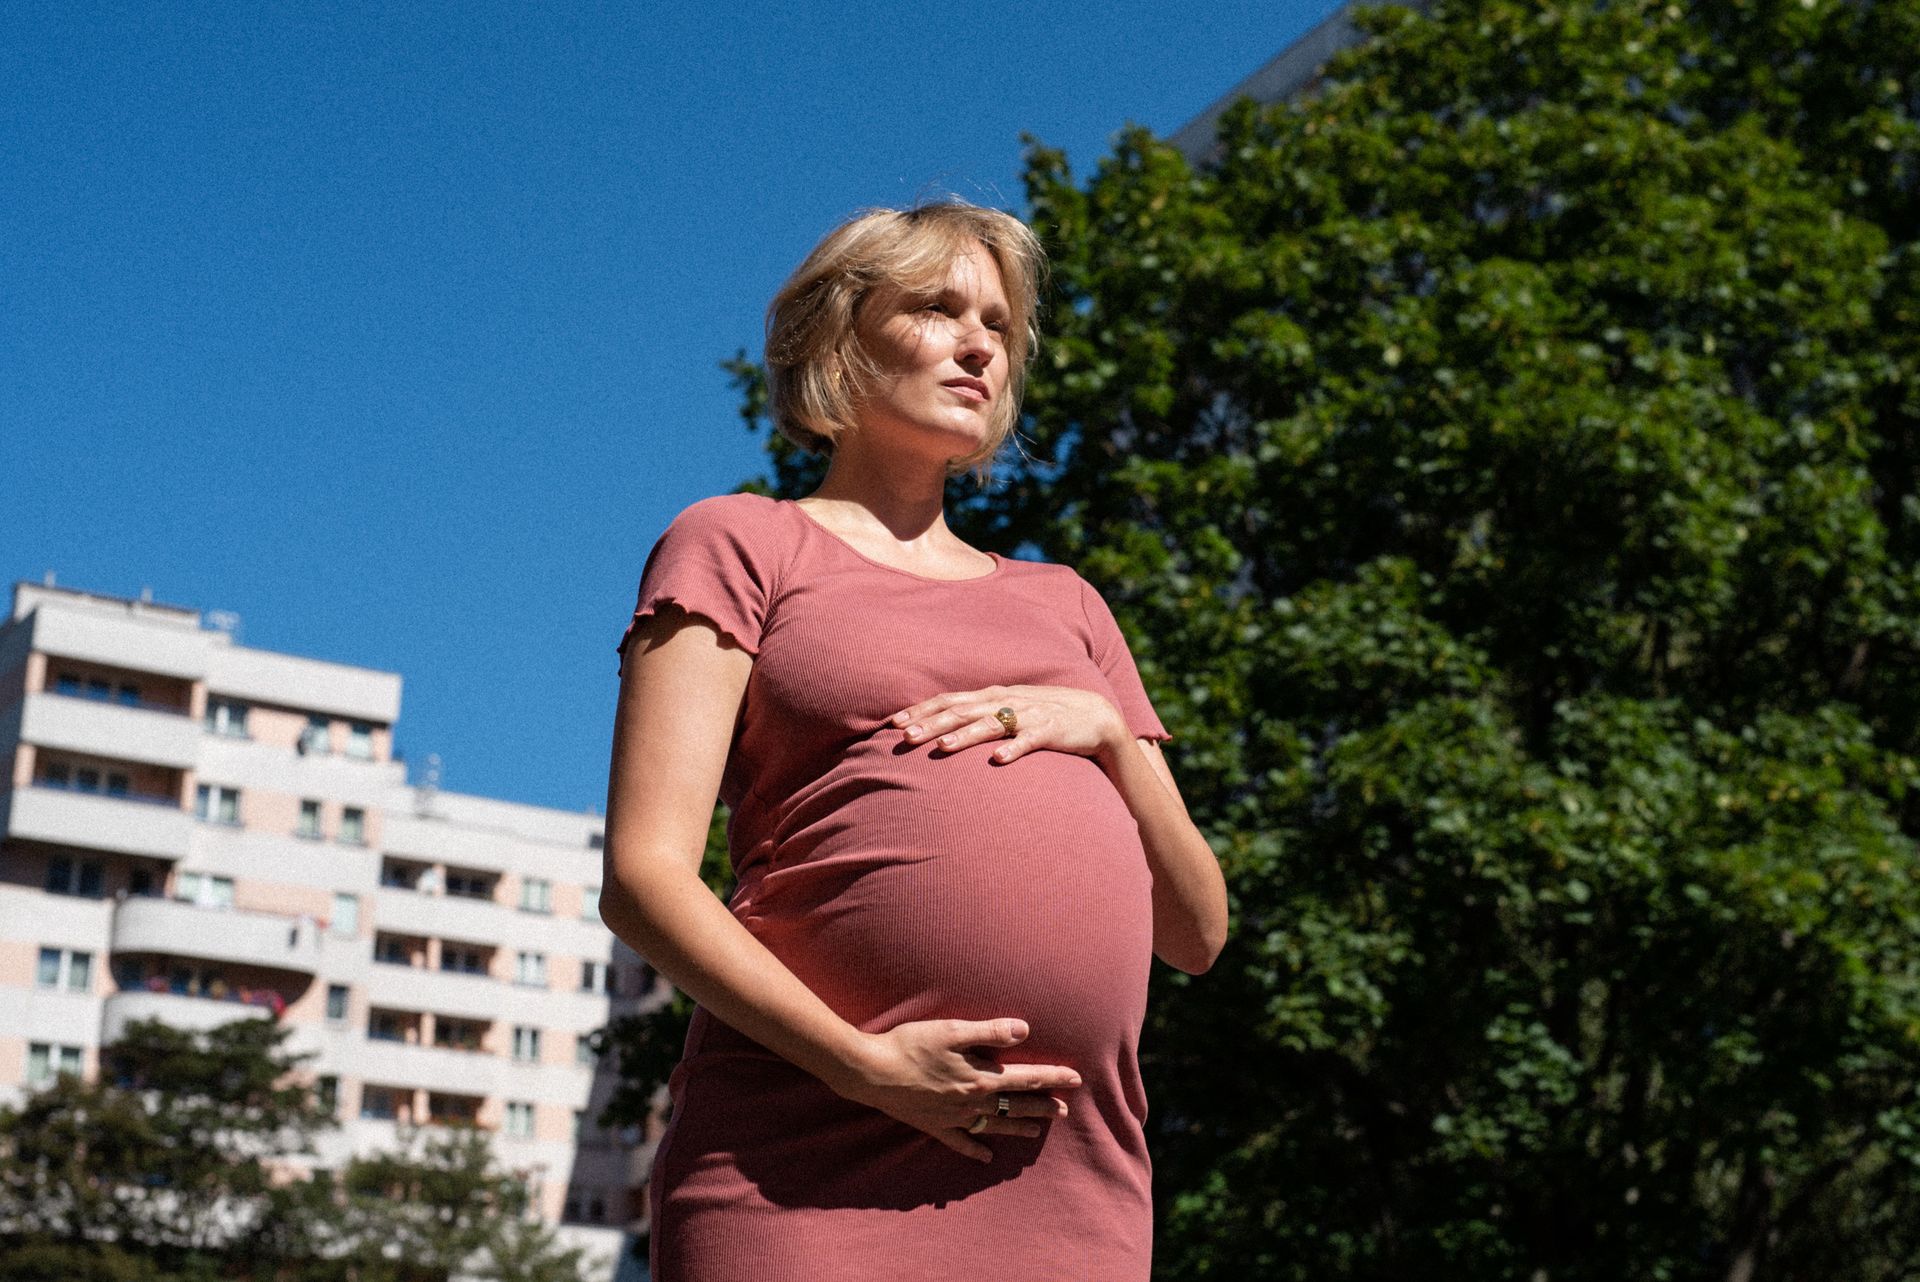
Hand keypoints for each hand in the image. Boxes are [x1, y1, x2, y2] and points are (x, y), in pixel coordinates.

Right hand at [828, 1018, 1081, 1161]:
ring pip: (994, 1124)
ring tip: (1036, 1130)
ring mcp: (953, 1117)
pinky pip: (960, 1142)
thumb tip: (1024, 1031)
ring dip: (1017, 1126)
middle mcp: (972, 1102)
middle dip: (1041, 1106)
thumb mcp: (951, 1030)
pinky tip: (984, 1157)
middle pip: (1015, 1104)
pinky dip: (974, 1149)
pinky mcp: (934, 1126)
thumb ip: (989, 1032)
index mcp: (980, 1077)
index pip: (1026, 1078)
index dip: (1052, 1078)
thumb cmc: (911, 1044)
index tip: (1075, 1079)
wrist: (871, 1071)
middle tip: (1063, 1110)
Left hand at [889, 684, 1127, 764]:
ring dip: (965, 736)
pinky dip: (1013, 749)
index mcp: (990, 696)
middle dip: (932, 723)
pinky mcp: (1050, 731)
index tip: (893, 725)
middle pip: (961, 711)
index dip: (921, 711)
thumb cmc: (1041, 715)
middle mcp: (1005, 702)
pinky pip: (1029, 741)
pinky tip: (997, 761)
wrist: (1093, 715)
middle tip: (905, 738)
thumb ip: (976, 716)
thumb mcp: (1006, 711)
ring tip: (942, 748)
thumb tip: (938, 727)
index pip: (948, 701)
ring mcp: (1028, 715)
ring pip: (990, 724)